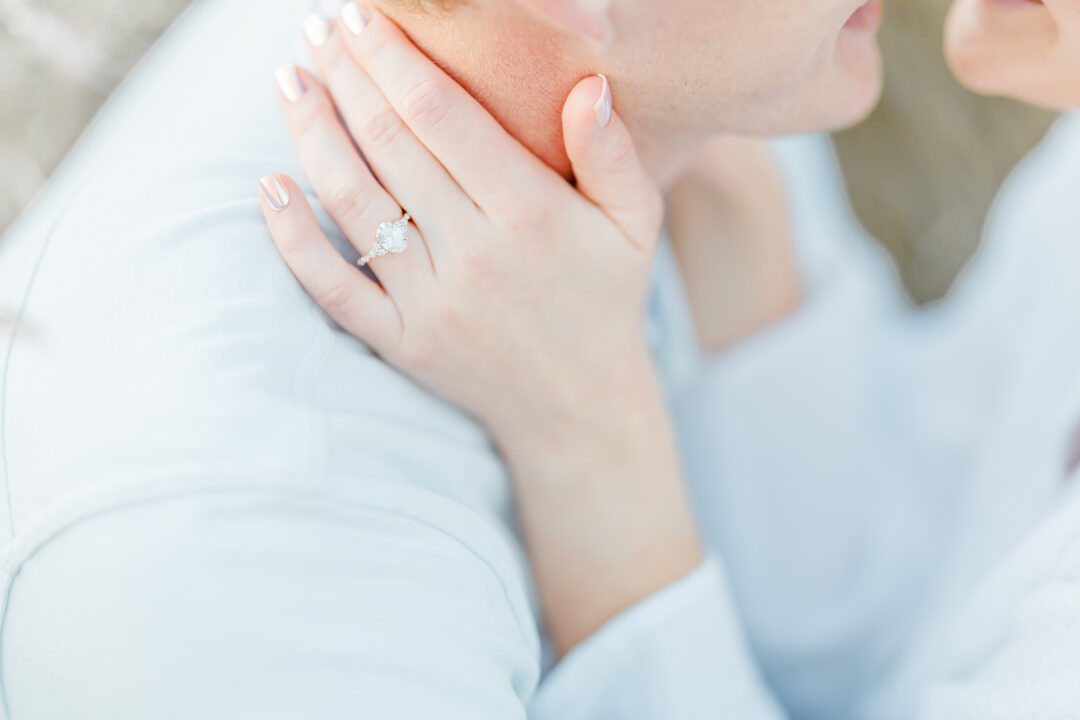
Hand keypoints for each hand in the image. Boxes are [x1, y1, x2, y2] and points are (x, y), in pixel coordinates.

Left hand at [259, 4, 700, 657]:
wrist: (580, 407)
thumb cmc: (605, 301)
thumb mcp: (635, 225)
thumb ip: (614, 154)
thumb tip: (588, 85)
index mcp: (530, 212)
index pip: (441, 113)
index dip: (393, 56)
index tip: (364, 17)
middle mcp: (473, 253)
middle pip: (388, 143)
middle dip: (345, 75)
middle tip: (315, 30)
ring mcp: (431, 301)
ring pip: (351, 202)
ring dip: (312, 134)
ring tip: (289, 83)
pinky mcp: (401, 341)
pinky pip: (333, 287)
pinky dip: (292, 239)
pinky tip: (267, 187)